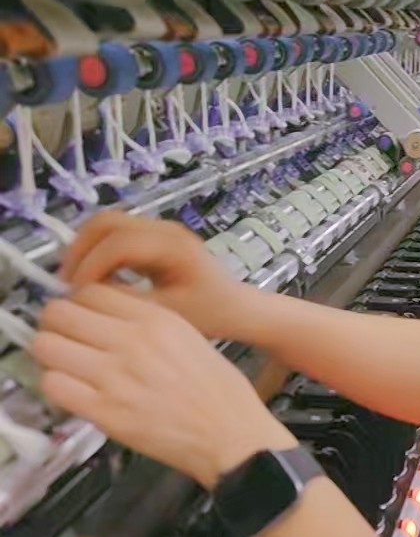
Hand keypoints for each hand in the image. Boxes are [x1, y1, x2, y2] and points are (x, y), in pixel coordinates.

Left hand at [32, 285, 297, 488]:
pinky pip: (53, 386)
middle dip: (57, 322)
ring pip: (48, 347)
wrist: (230, 432)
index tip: (82, 313)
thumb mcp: (189, 335)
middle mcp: (133, 341)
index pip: (92, 291)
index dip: (81, 301)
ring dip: (51, 352)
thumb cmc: (218, 388)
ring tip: (66, 362)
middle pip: (62, 313)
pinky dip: (55, 384)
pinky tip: (72, 388)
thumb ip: (148, 321)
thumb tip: (108, 315)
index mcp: (157, 319)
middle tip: (66, 335)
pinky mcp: (104, 413)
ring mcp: (116, 377)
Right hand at [60, 212, 251, 339]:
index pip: (119, 243)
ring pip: (109, 225)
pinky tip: (93, 280)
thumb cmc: (210, 313)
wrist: (237, 307)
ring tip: (75, 282)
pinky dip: (98, 251)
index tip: (74, 293)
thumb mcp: (168, 315)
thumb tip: (87, 295)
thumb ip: (128, 302)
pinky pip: (117, 235)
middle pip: (107, 222)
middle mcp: (166, 229)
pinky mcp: (155, 238)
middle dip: (80, 249)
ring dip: (86, 248)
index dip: (90, 265)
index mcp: (173, 246)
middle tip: (65, 283)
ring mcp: (161, 230)